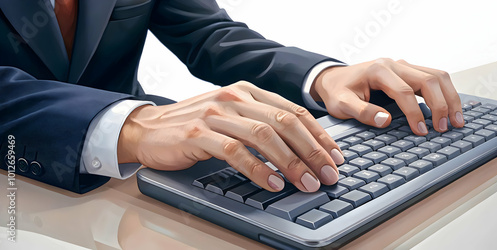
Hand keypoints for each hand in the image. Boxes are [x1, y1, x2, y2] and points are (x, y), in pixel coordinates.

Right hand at [117, 81, 344, 191]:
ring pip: (264, 135)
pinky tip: (272, 183)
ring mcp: (216, 113)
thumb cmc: (193, 126)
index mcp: (246, 91)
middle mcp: (234, 97)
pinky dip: (257, 169)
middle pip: (285, 122)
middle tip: (329, 175)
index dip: (319, 135)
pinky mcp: (198, 133)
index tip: (335, 157)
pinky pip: (235, 151)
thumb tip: (300, 147)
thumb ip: (259, 123)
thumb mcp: (230, 116)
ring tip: (307, 183)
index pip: (293, 111)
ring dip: (291, 162)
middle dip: (312, 151)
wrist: (147, 128)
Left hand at [312, 58, 464, 134]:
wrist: (333, 79)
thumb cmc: (337, 92)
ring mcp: (403, 65)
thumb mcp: (341, 104)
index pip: (404, 91)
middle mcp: (394, 64)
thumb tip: (386, 120)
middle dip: (440, 105)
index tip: (421, 131)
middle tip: (444, 128)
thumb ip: (361, 111)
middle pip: (428, 80)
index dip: (415, 113)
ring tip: (456, 120)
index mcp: (378, 70)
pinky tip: (449, 108)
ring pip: (436, 75)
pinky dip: (445, 92)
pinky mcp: (408, 71)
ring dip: (449, 97)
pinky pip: (433, 77)